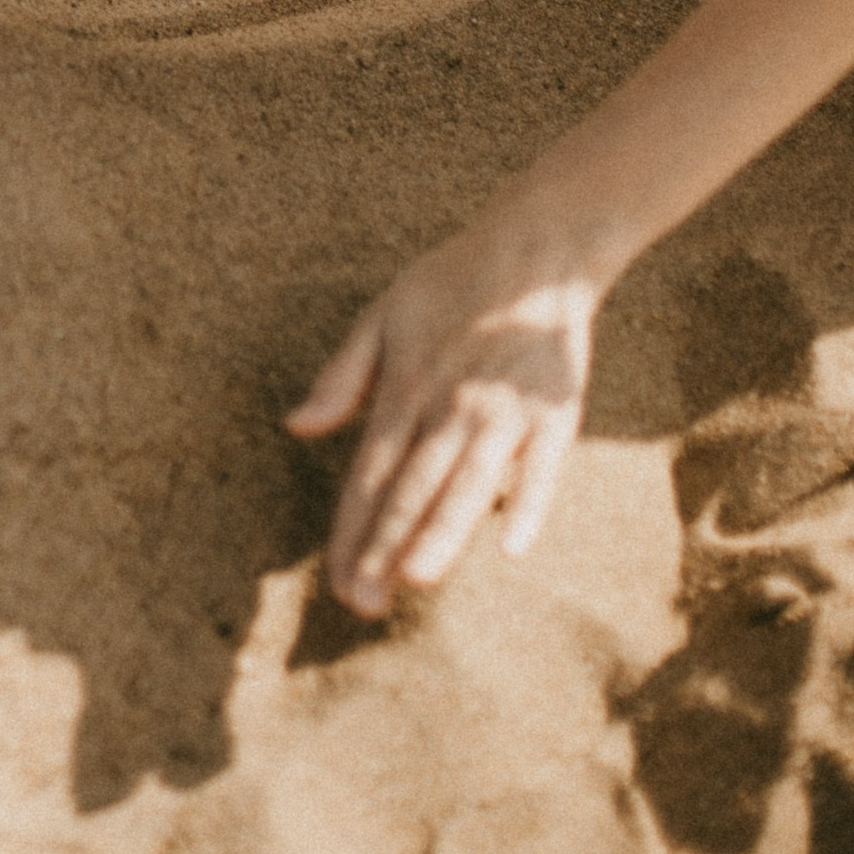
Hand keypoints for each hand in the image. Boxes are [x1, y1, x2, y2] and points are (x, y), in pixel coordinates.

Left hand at [288, 224, 597, 617]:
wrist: (535, 249)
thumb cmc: (451, 285)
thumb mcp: (382, 316)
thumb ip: (342, 376)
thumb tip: (296, 427)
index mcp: (406, 386)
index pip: (371, 473)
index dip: (352, 529)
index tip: (336, 582)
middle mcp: (451, 405)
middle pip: (412, 487)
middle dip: (384, 548)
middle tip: (363, 605)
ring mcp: (506, 412)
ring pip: (467, 483)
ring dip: (441, 533)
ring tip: (415, 580)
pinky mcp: (556, 413)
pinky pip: (542, 467)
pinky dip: (527, 503)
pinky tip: (511, 546)